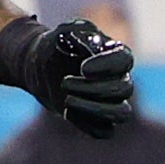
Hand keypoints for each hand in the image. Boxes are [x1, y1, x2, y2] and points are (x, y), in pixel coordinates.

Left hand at [0, 16, 135, 137]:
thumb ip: (76, 31)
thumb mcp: (64, 32)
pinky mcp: (97, 118)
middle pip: (124, 90)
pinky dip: (88, 125)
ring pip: (122, 114)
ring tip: (67, 100)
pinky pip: (105, 132)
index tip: (83, 68)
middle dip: (92, 89)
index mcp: (115, 54)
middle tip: (64, 82)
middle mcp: (119, 78)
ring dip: (96, 110)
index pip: (125, 61)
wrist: (40, 65)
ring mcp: (111, 101)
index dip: (107, 66)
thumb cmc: (56, 45)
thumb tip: (87, 44)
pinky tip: (68, 112)